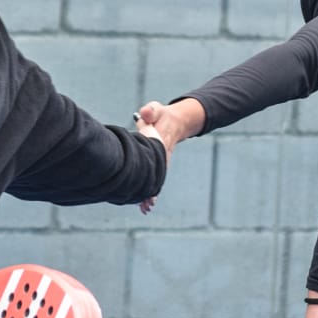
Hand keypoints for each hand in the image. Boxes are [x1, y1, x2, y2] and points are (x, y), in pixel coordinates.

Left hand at [134, 99, 205, 213]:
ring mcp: (161, 161)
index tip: (150, 182)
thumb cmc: (160, 114)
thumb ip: (150, 110)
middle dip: (152, 189)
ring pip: (156, 179)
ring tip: (145, 209)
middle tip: (147, 205)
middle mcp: (162, 154)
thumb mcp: (155, 109)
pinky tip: (144, 204)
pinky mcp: (157, 164)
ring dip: (150, 194)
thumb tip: (144, 113)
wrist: (173, 121)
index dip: (154, 170)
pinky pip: (154, 179)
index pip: (157, 157)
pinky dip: (150, 191)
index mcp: (160, 142)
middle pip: (158, 174)